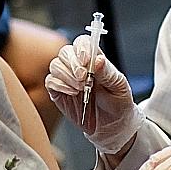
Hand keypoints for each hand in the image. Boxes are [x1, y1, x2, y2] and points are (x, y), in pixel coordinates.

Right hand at [44, 35, 140, 153]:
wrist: (113, 127)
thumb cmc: (118, 103)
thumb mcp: (119, 87)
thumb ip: (108, 72)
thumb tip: (98, 59)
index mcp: (94, 59)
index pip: (83, 43)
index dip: (82, 48)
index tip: (86, 59)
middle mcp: (78, 66)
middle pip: (66, 52)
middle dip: (73, 63)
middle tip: (83, 77)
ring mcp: (66, 78)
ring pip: (56, 65)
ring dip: (67, 75)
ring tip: (81, 88)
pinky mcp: (58, 91)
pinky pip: (50, 81)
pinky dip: (60, 85)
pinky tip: (72, 92)